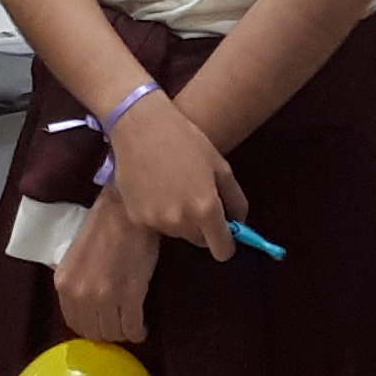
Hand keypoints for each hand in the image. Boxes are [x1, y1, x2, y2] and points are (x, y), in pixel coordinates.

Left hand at [54, 202, 159, 343]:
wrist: (126, 211)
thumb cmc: (103, 227)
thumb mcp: (73, 256)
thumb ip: (72, 280)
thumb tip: (76, 300)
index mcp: (63, 284)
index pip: (75, 323)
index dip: (91, 328)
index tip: (102, 324)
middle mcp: (80, 294)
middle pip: (94, 332)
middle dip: (108, 333)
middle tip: (119, 325)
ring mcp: (105, 298)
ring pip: (113, 333)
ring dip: (123, 334)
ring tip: (131, 326)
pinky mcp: (130, 296)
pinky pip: (132, 328)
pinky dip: (138, 332)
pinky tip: (141, 328)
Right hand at [100, 85, 246, 253]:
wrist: (140, 126)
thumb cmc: (184, 140)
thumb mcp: (220, 166)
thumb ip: (235, 199)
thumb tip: (238, 221)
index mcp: (205, 209)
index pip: (222, 249)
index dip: (227, 242)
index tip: (225, 232)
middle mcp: (180, 221)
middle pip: (199, 241)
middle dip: (203, 227)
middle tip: (198, 198)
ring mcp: (156, 220)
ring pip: (177, 232)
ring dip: (180, 219)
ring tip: (175, 188)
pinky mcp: (136, 217)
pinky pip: (156, 224)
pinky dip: (158, 213)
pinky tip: (156, 188)